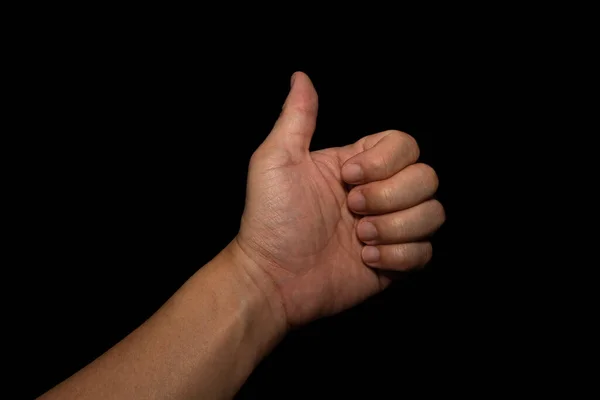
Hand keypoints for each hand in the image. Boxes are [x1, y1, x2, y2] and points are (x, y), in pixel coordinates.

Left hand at [233, 72, 444, 328]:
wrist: (272, 279)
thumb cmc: (270, 220)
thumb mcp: (275, 161)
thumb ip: (297, 117)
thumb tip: (300, 76)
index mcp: (357, 165)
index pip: (405, 144)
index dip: (384, 162)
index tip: (347, 178)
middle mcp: (379, 193)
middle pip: (427, 178)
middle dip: (390, 197)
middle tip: (351, 211)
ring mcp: (390, 227)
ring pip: (433, 214)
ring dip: (395, 228)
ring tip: (358, 238)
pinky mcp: (395, 261)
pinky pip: (425, 252)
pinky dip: (398, 257)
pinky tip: (365, 259)